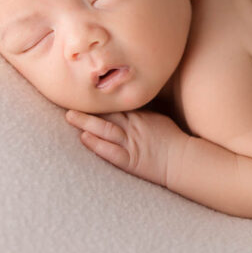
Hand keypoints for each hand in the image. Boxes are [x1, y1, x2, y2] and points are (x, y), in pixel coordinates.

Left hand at [65, 109, 188, 186]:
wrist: (183, 160)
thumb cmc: (173, 140)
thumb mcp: (159, 118)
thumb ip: (142, 112)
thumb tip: (129, 106)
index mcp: (140, 115)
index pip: (115, 104)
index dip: (99, 99)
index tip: (84, 92)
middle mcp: (133, 126)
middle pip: (107, 113)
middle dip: (87, 107)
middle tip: (69, 100)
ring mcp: (131, 143)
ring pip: (105, 128)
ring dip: (86, 122)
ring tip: (70, 116)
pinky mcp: (130, 160)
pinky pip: (110, 151)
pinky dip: (97, 144)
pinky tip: (85, 138)